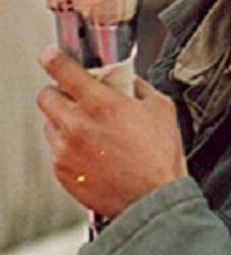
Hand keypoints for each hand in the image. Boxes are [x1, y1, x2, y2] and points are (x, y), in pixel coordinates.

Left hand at [37, 46, 187, 217]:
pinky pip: (56, 150)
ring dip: (64, 120)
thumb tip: (127, 81)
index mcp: (101, 104)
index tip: (50, 55)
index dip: (54, 58)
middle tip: (78, 97)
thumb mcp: (161, 107)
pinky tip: (93, 150)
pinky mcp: (62, 173)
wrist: (152, 199)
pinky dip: (68, 145)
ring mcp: (65, 151)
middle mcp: (76, 126)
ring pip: (49, 124)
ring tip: (90, 128)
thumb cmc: (160, 155)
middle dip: (59, 92)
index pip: (63, 71)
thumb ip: (139, 88)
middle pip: (46, 96)